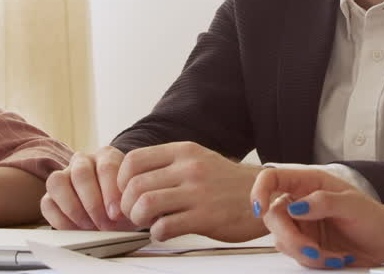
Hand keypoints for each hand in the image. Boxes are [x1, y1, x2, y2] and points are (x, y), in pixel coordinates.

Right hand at [41, 146, 135, 231]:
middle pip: (80, 173)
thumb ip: (129, 199)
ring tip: (89, 226)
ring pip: (57, 182)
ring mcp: (64, 175)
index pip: (106, 166)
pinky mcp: (51, 195)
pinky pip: (47, 203)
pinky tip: (77, 229)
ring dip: (73, 209)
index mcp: (107, 155)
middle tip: (104, 223)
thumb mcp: (133, 199)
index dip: (111, 192)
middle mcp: (83, 161)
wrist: (116, 213)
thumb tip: (116, 212)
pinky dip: (61, 219)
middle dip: (93, 203)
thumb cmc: (125, 204)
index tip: (117, 213)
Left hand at [117, 142, 264, 241]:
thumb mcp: (198, 159)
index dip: (120, 181)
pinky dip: (157, 233)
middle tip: (134, 213)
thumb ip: (168, 164)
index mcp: (184, 151)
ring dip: (138, 219)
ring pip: (145, 204)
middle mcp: (189, 168)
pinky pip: (164, 227)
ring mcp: (198, 192)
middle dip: (126, 205)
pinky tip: (165, 231)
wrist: (263, 195)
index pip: (133, 160)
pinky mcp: (206, 217)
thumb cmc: (225, 182)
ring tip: (147, 222)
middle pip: (135, 185)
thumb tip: (130, 178)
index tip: (125, 193)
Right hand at [253, 167, 383, 268]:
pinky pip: (295, 254)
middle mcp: (301, 202)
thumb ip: (324, 202)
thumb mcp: (352, 205)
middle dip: (292, 238)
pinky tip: (333, 258)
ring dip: (305, 253)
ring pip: (282, 240)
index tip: (261, 208)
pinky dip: (313, 261)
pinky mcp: (305, 243)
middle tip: (313, 249)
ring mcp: (301, 224)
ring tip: (332, 255)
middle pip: (273, 216)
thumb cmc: (373, 217)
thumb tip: (296, 208)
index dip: (260, 190)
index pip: (273, 178)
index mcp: (309, 182)